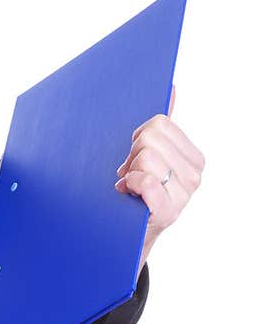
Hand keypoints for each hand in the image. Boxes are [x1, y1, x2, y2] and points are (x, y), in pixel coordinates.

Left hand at [113, 85, 204, 273]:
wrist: (127, 234)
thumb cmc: (137, 193)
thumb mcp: (151, 157)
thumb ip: (162, 128)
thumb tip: (171, 88)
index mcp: (193, 158)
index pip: (160, 124)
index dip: (138, 137)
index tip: (135, 156)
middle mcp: (195, 174)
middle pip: (151, 138)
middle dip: (132, 154)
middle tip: (131, 174)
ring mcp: (184, 193)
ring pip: (146, 157)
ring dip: (129, 172)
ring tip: (131, 187)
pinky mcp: (169, 210)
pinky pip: (146, 180)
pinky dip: (131, 185)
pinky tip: (128, 194)